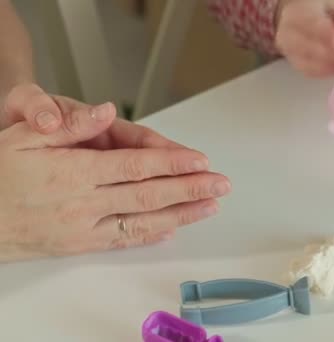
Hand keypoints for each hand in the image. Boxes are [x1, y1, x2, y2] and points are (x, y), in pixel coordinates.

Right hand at [0, 97, 230, 262]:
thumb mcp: (25, 136)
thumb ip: (70, 125)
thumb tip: (105, 111)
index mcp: (76, 172)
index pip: (136, 166)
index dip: (173, 164)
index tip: (201, 162)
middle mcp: (85, 203)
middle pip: (149, 196)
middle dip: (190, 189)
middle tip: (221, 185)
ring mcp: (85, 228)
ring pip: (142, 222)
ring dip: (181, 215)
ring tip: (210, 207)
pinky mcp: (81, 245)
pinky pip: (122, 241)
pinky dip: (150, 236)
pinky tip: (173, 231)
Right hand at [275, 0, 333, 77]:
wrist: (295, 12)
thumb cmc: (320, 5)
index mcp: (300, 10)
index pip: (311, 23)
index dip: (325, 34)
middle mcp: (289, 31)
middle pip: (307, 47)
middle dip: (331, 56)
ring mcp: (289, 49)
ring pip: (308, 63)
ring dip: (331, 67)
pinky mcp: (294, 62)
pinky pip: (309, 71)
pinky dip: (326, 73)